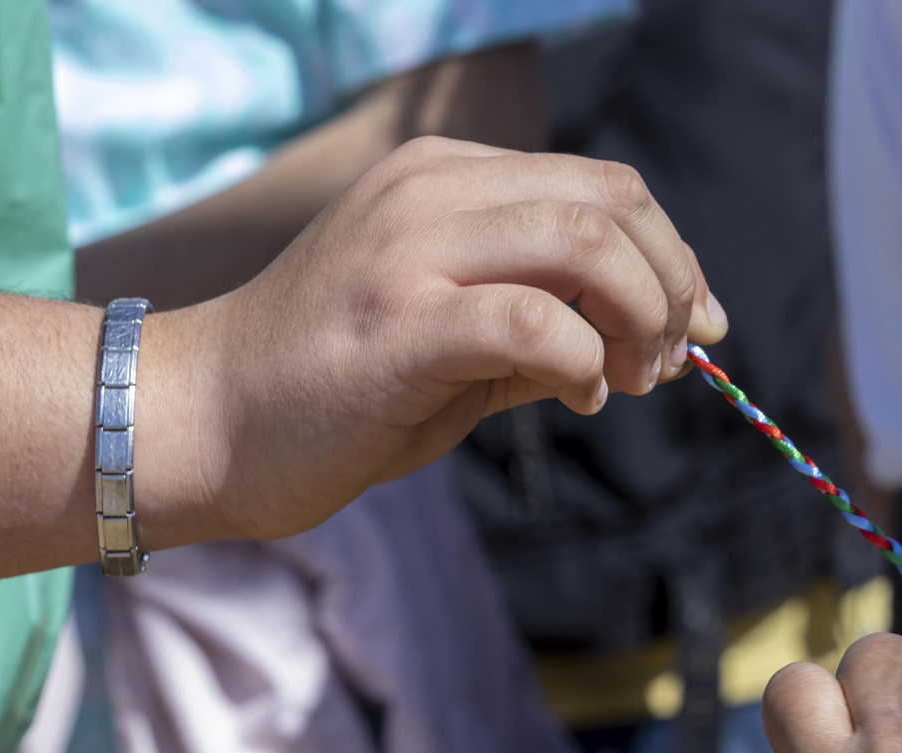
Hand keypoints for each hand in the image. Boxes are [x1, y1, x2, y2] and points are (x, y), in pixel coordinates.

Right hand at [157, 136, 728, 540]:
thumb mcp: (454, 335)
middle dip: (671, 283)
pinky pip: (534, 321)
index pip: (599, 186)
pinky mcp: (397, 323)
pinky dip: (583, 362)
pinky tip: (579, 398)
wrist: (205, 424)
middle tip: (669, 359)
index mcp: (442, 179)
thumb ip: (544, 320)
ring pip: (585, 242)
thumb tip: (654, 338)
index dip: (671, 253)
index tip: (696, 325)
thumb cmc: (330, 389)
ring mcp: (408, 249)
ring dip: (639, 316)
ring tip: (631, 379)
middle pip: (610, 202)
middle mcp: (429, 191)